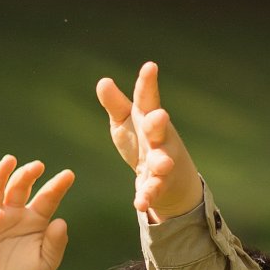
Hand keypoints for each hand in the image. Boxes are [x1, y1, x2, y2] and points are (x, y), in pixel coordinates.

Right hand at [0, 156, 74, 269]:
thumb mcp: (45, 264)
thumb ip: (55, 244)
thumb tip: (61, 222)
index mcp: (36, 219)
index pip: (47, 198)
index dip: (57, 186)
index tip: (69, 175)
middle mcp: (15, 213)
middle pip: (21, 186)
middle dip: (28, 174)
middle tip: (38, 165)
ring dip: (1, 174)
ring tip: (9, 160)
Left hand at [95, 62, 202, 223]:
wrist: (167, 176)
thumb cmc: (142, 140)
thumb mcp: (125, 122)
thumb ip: (115, 105)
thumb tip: (103, 81)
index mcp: (147, 117)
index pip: (147, 98)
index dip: (147, 83)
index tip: (150, 66)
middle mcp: (159, 137)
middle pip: (159, 128)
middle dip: (158, 123)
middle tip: (159, 116)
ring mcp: (162, 161)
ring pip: (163, 161)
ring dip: (162, 163)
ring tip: (161, 165)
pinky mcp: (159, 184)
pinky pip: (153, 190)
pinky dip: (147, 196)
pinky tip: (140, 203)